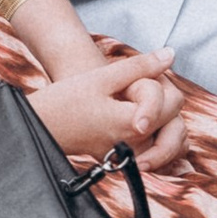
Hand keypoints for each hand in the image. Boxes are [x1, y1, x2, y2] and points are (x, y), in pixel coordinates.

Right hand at [27, 53, 187, 173]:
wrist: (41, 125)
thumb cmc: (66, 100)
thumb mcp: (102, 77)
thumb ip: (140, 66)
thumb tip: (170, 55)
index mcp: (133, 124)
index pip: (172, 102)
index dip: (159, 85)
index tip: (136, 81)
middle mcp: (136, 146)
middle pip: (175, 121)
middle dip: (164, 102)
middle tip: (140, 89)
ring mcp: (130, 157)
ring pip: (171, 142)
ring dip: (166, 122)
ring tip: (143, 104)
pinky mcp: (124, 162)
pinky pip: (156, 153)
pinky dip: (158, 138)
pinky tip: (143, 121)